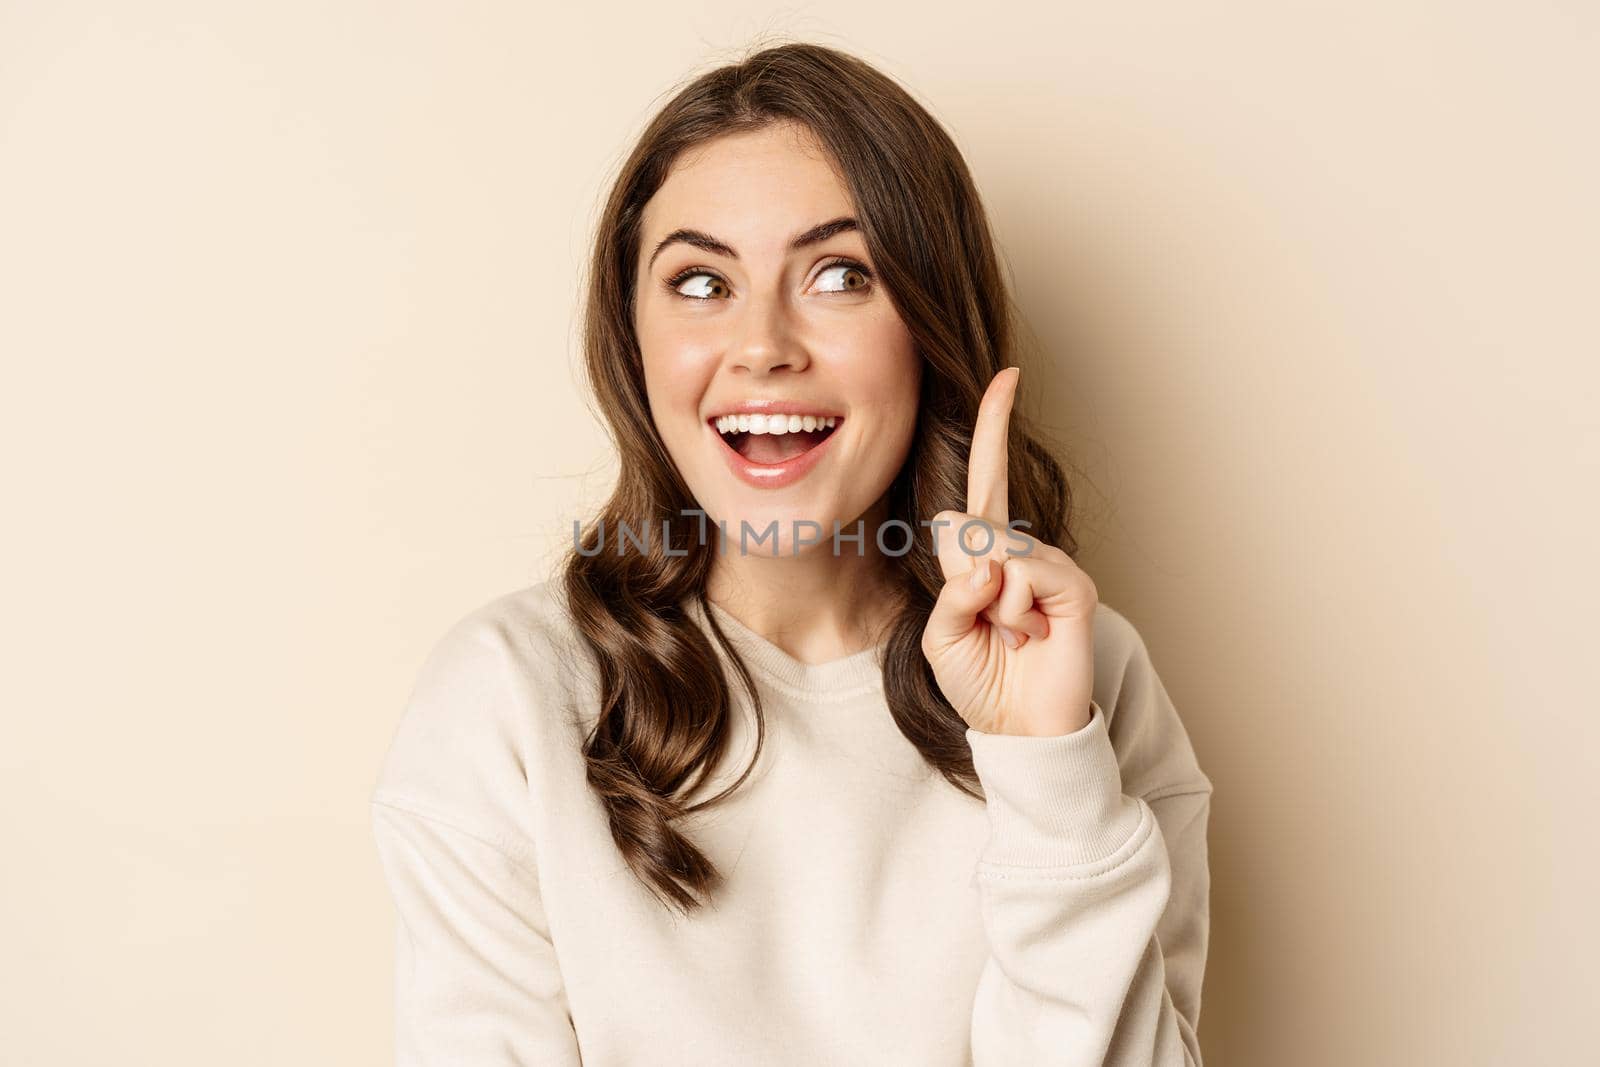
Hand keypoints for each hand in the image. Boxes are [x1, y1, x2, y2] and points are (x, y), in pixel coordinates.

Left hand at [920, 368, 1098, 736]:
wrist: (1019, 729)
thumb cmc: (980, 680)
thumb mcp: (940, 636)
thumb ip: (950, 590)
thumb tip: (985, 551)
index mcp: (984, 553)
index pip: (985, 480)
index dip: (993, 427)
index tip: (1006, 376)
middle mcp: (1019, 549)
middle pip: (973, 519)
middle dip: (964, 578)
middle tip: (985, 622)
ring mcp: (1050, 565)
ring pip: (993, 552)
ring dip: (986, 604)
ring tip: (1007, 635)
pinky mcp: (1073, 586)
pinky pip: (1022, 572)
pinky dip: (1011, 609)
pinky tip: (1026, 635)